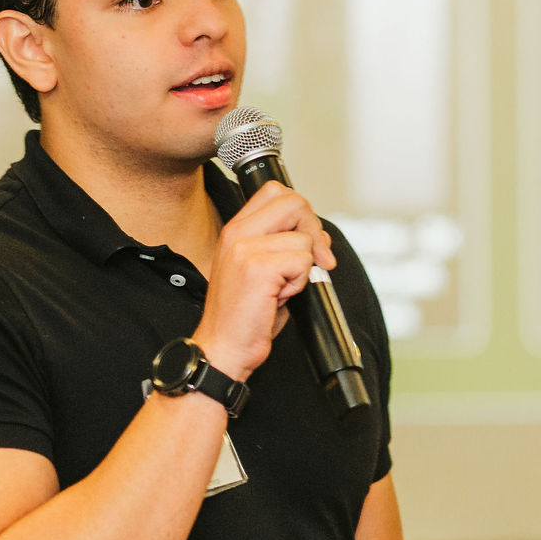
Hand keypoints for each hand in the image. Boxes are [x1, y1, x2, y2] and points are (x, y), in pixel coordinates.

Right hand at [193, 181, 333, 381]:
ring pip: (304, 238)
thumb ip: (282, 243)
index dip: (301, 212)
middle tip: (315, 259)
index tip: (307, 240)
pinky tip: (280, 297)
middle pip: (294, 202)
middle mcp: (237, 233)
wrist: (222, 348)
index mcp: (235, 230)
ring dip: (304, 267)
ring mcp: (246, 248)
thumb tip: (318, 234)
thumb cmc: (242, 315)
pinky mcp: (258, 268)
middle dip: (314, 230)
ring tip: (281, 287)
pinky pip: (303, 262)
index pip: (276, 192)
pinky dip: (301, 283)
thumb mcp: (259, 268)